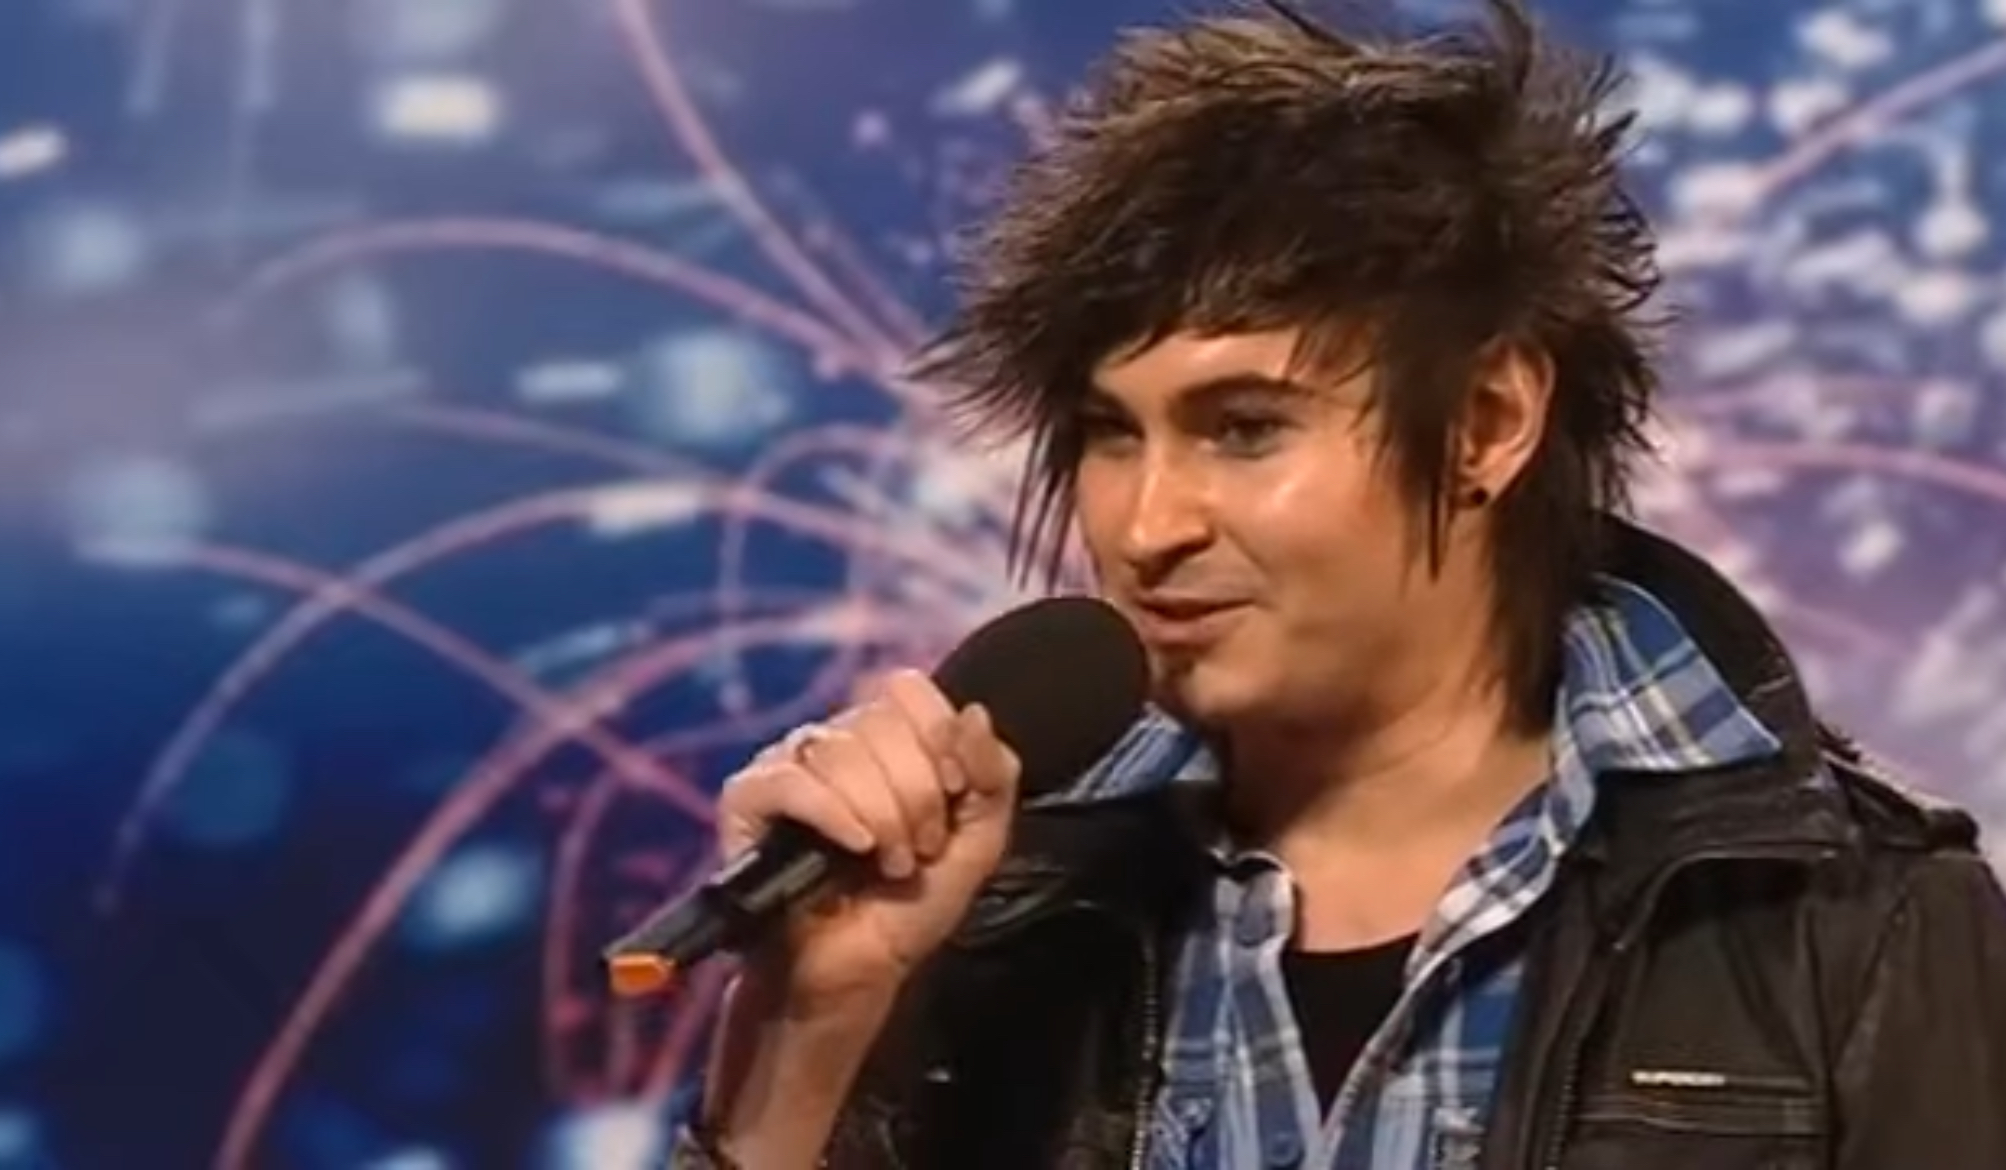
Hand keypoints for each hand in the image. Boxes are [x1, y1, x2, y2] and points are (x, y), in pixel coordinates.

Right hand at [713, 668, 1021, 1013]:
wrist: (857, 973)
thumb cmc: (909, 907)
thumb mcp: (978, 841)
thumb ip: (992, 774)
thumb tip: (974, 713)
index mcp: (884, 739)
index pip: (907, 691)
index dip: (939, 736)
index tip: (954, 791)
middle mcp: (832, 741)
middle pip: (880, 721)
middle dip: (917, 793)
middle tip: (919, 849)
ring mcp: (786, 766)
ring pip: (840, 751)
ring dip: (883, 816)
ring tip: (890, 864)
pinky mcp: (747, 800)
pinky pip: (792, 780)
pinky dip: (834, 814)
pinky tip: (856, 848)